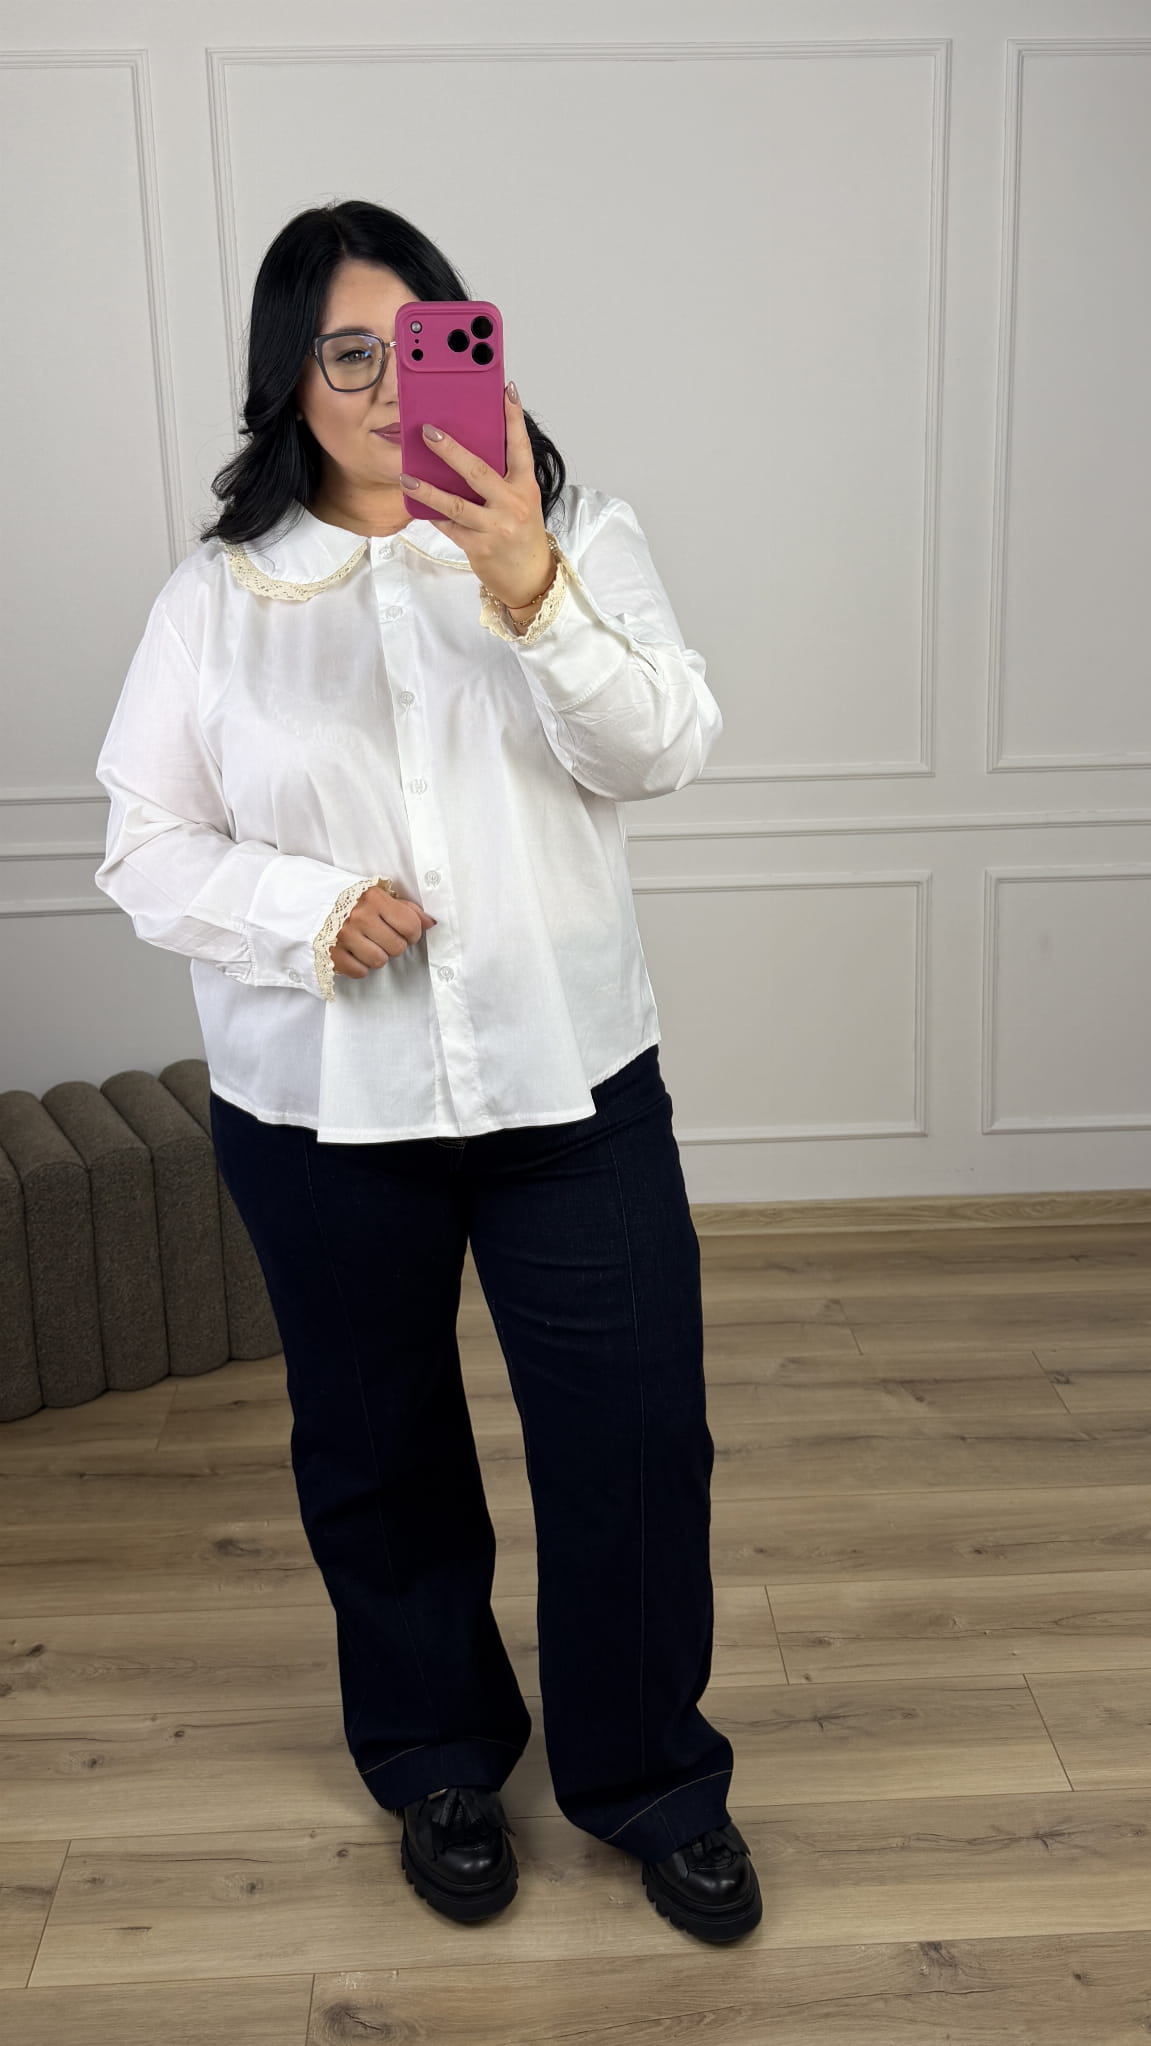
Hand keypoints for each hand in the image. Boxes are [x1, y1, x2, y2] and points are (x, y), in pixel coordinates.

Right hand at [330, 883, 436, 981]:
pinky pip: (360, 971)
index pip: (410, 926)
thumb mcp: (376, 895)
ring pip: (380, 961)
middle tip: (381, 937)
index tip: (405, 931)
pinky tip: (353, 953)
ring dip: (376, 956)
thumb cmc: (348, 900)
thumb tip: (431, 923)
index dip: (413, 933)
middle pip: (397, 947)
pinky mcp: (331, 954)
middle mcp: (359, 917)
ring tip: (366, 944)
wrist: (307, 901)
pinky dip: (359, 966)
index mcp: (373, 898)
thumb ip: (405, 908)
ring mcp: (343, 936)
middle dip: (393, 945)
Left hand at [399, 383, 554, 609]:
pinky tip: (417, 504)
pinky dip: (433, 514)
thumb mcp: (520, 501)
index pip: (520, 446)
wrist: (530, 578)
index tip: (506, 390)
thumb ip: (500, 479)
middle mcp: (512, 504)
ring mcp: (495, 527)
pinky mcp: (479, 547)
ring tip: (406, 477)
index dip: (513, 417)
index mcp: (525, 486)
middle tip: (428, 432)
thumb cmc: (522, 533)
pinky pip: (449, 526)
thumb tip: (463, 454)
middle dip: (451, 450)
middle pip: (478, 471)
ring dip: (427, 489)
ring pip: (455, 503)